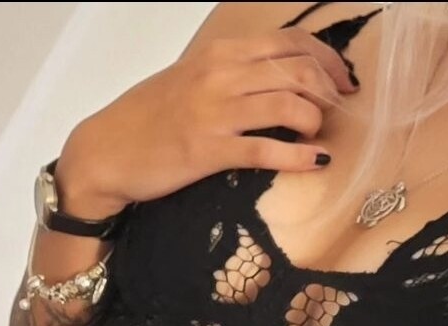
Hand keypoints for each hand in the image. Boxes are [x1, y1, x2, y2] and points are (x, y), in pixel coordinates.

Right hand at [55, 28, 356, 219]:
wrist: (105, 152)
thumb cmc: (145, 120)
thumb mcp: (189, 81)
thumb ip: (229, 75)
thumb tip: (273, 83)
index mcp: (219, 53)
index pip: (289, 42)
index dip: (326, 60)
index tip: (342, 81)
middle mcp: (221, 75)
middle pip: (298, 69)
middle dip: (329, 90)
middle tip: (340, 111)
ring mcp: (215, 113)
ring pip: (289, 103)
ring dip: (315, 120)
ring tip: (319, 136)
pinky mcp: (209, 151)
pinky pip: (267, 149)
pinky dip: (298, 155)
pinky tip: (315, 162)